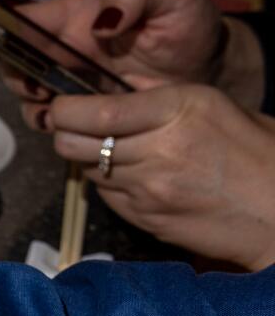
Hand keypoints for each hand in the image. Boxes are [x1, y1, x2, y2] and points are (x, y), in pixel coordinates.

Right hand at [2, 0, 262, 116]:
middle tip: (36, 83)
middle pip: (12, 63)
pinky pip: (53, 122)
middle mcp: (60, 51)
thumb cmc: (185, 22)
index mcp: (72, 17)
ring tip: (58, 105)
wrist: (209, 68)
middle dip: (13, 74)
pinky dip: (54, 125)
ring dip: (34, 103)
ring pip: (27, 96)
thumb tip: (100, 22)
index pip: (19, 20)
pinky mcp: (81, 113)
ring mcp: (68, 84)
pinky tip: (72, 123)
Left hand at [48, 84, 274, 270]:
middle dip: (65, 134)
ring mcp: (148, 189)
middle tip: (72, 128)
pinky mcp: (144, 218)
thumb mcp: (214, 107)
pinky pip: (106, 196)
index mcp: (179, 110)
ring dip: (87, 160)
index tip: (60, 106)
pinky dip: (107, 185)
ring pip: (86, 170)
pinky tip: (131, 178)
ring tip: (112, 152)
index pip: (96, 112)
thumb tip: (110, 97)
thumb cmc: (258, 153)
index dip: (65, 110)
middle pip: (75, 144)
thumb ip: (161, 103)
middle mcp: (158, 149)